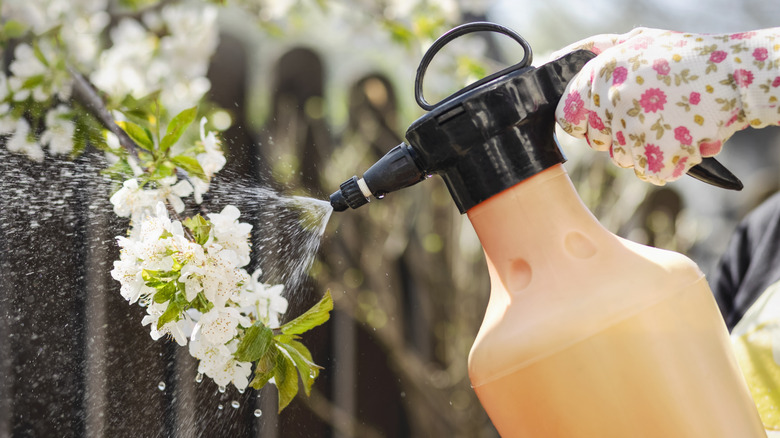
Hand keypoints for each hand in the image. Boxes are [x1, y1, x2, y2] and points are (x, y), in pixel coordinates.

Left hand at [554, 27, 779, 184]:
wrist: (740, 75)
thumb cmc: (689, 58)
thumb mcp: (639, 42)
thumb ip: (600, 51)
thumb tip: (565, 59)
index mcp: (602, 71)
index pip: (569, 116)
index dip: (585, 122)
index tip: (603, 121)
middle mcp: (611, 98)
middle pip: (597, 141)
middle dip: (618, 136)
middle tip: (649, 118)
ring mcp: (632, 127)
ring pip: (624, 158)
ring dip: (645, 149)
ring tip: (672, 123)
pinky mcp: (654, 153)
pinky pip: (649, 171)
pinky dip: (667, 163)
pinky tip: (682, 140)